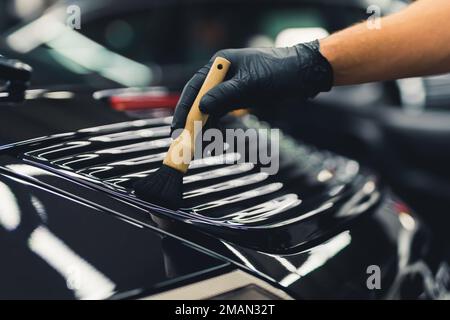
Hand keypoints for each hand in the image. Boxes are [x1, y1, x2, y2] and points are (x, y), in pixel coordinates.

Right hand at [171, 40, 332, 131]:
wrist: (303, 75)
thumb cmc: (279, 71)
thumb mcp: (251, 82)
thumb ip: (226, 94)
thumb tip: (202, 106)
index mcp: (221, 64)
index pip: (195, 87)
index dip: (185, 108)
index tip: (178, 126)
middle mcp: (221, 76)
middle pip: (200, 101)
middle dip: (193, 123)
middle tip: (185, 143)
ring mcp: (230, 89)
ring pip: (210, 112)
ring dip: (205, 129)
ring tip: (200, 148)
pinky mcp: (239, 101)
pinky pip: (222, 116)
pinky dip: (217, 129)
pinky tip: (213, 142)